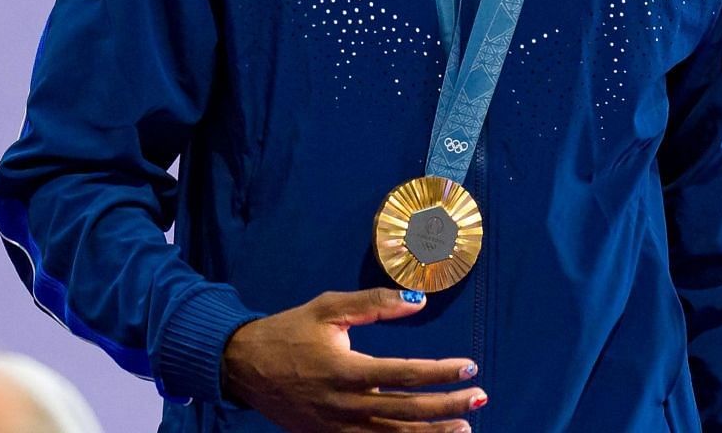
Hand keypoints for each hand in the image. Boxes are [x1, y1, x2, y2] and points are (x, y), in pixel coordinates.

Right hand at [222, 288, 483, 431]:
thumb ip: (374, 304)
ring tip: (465, 428)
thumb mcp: (328, 308)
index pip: (405, 374)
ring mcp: (335, 427)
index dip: (441, 372)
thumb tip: (418, 300)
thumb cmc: (288, 332)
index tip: (470, 366)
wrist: (241, 366)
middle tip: (479, 396)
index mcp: (345, 371)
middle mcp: (343, 405)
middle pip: (405, 411)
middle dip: (447, 407)